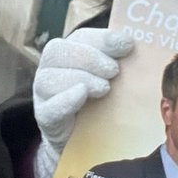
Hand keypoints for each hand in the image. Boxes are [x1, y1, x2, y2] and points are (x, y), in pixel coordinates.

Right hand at [32, 27, 133, 177]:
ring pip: (49, 78)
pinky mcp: (43, 118)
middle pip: (58, 52)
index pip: (80, 37)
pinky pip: (48, 107)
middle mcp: (49, 68)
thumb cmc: (97, 101)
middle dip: (90, 58)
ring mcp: (42, 93)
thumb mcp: (108, 78)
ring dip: (81, 78)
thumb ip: (117, 60)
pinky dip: (66, 100)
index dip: (103, 39)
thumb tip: (136, 45)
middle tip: (114, 71)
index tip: (127, 44)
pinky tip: (82, 95)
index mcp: (67, 50)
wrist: (79, 140)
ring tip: (104, 88)